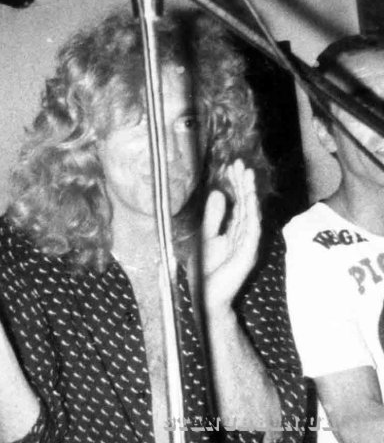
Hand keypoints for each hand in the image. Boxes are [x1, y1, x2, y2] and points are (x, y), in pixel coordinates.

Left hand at [202, 159, 260, 310]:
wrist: (208, 296)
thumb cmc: (208, 269)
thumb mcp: (207, 235)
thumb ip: (214, 216)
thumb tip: (218, 193)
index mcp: (235, 230)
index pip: (238, 203)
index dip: (236, 184)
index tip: (232, 166)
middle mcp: (244, 235)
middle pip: (245, 204)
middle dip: (243, 183)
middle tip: (239, 164)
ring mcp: (248, 244)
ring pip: (251, 214)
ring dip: (249, 194)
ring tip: (246, 175)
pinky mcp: (247, 255)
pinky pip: (252, 231)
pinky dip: (251, 215)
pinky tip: (249, 201)